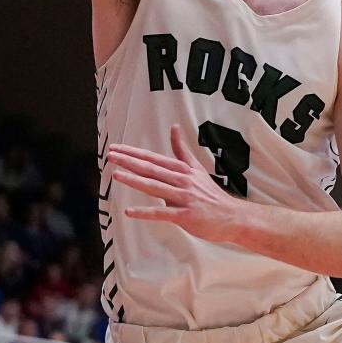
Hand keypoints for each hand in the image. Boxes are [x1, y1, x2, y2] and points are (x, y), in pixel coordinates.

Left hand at [107, 124, 240, 243]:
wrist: (231, 216)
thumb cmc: (210, 193)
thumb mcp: (196, 168)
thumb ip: (182, 149)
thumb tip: (174, 126)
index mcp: (181, 169)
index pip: (152, 158)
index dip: (133, 153)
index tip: (116, 148)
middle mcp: (181, 180)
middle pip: (151, 169)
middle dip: (129, 162)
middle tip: (110, 156)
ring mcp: (183, 197)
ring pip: (155, 187)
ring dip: (135, 181)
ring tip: (117, 175)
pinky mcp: (185, 216)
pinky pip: (162, 213)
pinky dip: (145, 212)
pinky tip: (129, 212)